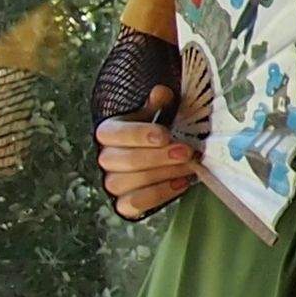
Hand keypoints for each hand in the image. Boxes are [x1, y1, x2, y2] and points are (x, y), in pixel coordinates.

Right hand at [96, 84, 196, 218]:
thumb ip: (159, 104)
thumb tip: (161, 92)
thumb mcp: (158, 114)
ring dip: (162, 175)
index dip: (139, 135)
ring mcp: (113, 182)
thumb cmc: (157, 132)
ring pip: (128, 182)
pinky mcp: (123, 203)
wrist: (156, 158)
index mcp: (110, 132)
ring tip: (189, 166)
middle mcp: (106, 158)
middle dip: (158, 157)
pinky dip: (158, 195)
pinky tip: (181, 183)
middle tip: (186, 152)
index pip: (115, 134)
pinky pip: (133, 204)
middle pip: (123, 161)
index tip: (165, 135)